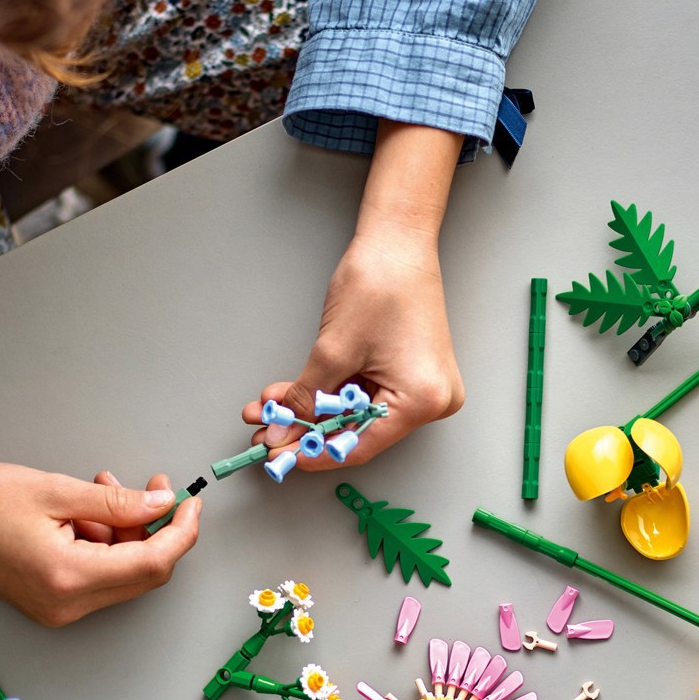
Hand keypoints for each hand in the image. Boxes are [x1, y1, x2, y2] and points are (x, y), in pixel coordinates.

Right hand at [0, 463, 200, 626]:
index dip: (181, 533)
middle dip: (156, 529)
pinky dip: (106, 541)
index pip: (152, 564)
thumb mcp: (57, 490)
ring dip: (126, 531)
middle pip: (143, 573)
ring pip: (123, 572)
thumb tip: (162, 506)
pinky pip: (101, 574)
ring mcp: (60, 608)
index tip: (190, 503)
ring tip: (103, 487)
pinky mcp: (53, 601)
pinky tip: (87, 509)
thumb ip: (117, 502)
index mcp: (69, 577)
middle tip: (153, 488)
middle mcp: (68, 603)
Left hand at [242, 226, 463, 473]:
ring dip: (312, 409)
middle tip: (266, 432)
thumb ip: (305, 399)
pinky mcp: (412, 373)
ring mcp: (424, 386)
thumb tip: (280, 430)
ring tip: (270, 408)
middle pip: (358, 430)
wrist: (397, 242)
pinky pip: (366, 394)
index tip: (279, 457)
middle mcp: (433, 400)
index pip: (360, 445)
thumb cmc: (379, 284)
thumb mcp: (333, 351)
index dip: (314, 453)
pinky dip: (330, 393)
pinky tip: (295, 393)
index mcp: (423, 400)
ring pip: (356, 412)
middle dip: (306, 428)